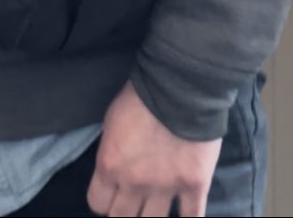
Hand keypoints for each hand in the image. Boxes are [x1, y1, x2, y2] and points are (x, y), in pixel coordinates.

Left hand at [87, 81, 221, 216]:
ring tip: (154, 207)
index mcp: (110, 165)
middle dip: (124, 212)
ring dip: (151, 216)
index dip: (104, 200)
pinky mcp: (194, 185)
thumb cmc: (140, 96)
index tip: (111, 193)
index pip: (98, 204)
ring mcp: (166, 188)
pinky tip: (186, 217)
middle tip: (132, 202)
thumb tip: (115, 169)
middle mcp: (135, 184)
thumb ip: (112, 152)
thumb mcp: (111, 122)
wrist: (178, 86)